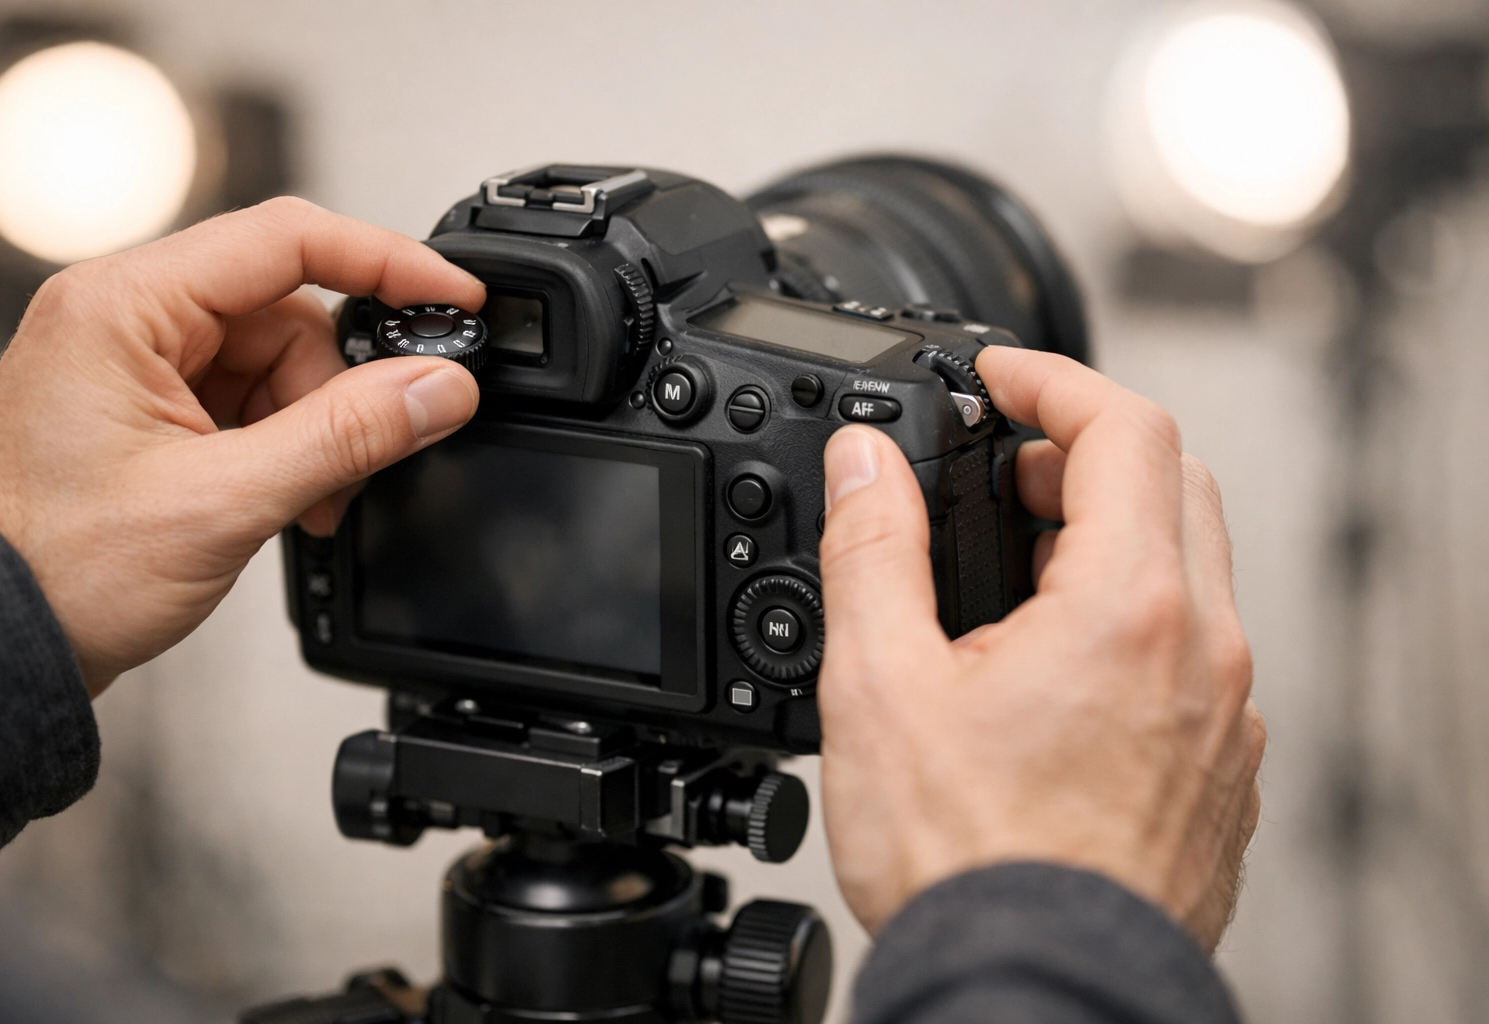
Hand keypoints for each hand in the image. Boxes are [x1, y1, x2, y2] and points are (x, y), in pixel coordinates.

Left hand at [0, 198, 483, 694]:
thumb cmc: (57, 570)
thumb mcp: (226, 500)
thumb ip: (347, 435)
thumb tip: (439, 388)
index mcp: (124, 307)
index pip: (288, 240)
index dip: (386, 263)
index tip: (452, 299)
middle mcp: (129, 320)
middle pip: (292, 313)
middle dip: (338, 393)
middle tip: (352, 463)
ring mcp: (141, 364)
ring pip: (282, 363)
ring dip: (317, 431)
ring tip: (305, 502)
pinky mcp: (155, 408)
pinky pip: (256, 401)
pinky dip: (290, 449)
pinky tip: (286, 499)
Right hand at [815, 346, 1264, 949]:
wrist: (1036, 990)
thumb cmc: (967, 865)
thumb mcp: (879, 684)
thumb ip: (873, 549)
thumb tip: (864, 460)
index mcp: (1128, 609)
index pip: (1125, 428)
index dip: (1053, 379)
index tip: (1000, 379)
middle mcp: (1203, 651)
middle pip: (1174, 481)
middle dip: (1083, 450)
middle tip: (1002, 472)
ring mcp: (1226, 715)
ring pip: (1194, 567)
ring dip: (1112, 531)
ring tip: (1018, 564)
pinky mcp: (1222, 768)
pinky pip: (1199, 647)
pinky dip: (1138, 611)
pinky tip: (1061, 661)